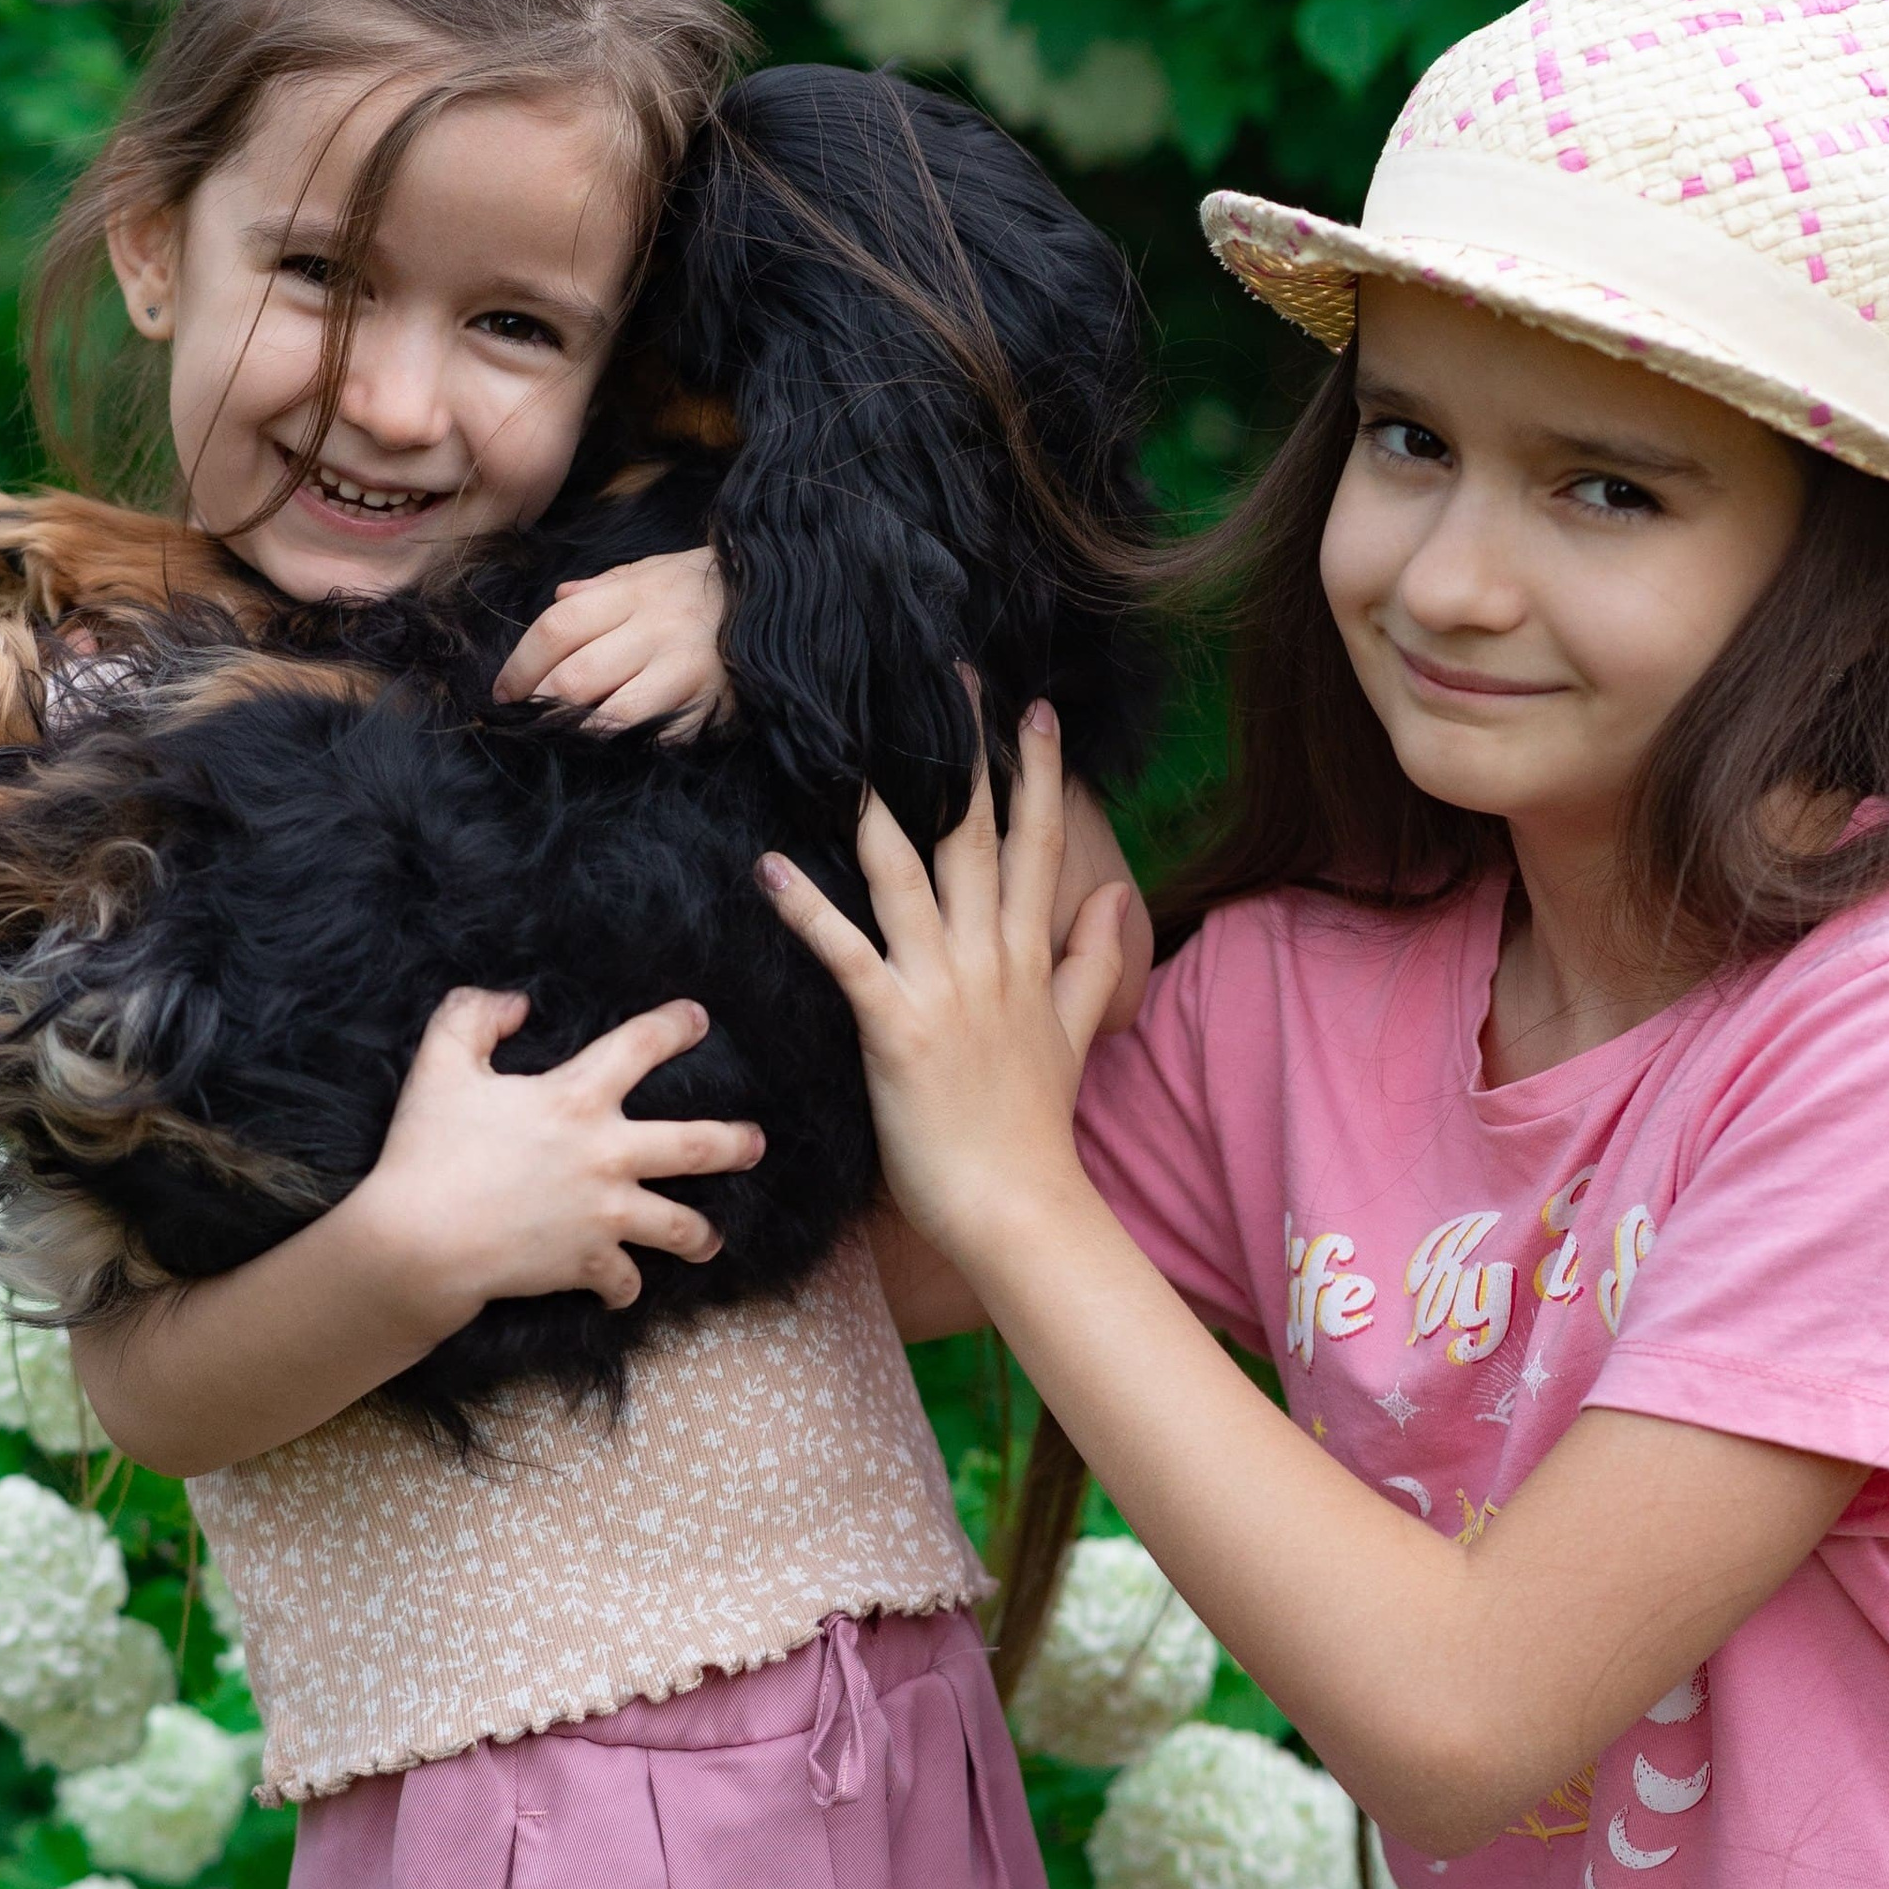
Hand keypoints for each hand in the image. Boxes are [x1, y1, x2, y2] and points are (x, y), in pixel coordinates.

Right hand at [340, 987, 763, 1324]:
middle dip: (735, 1144)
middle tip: (755, 1143)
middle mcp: (608, 1155)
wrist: (420, 1242)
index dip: (675, 1026)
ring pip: (680, 1226)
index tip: (697, 1019)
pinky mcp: (588, 1263)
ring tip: (713, 1238)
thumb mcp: (441, 1064)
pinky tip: (624, 1289)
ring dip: (701, 1234)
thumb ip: (474, 1016)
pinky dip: (625, 1288)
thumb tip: (515, 1003)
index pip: (642, 1046)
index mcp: (578, 1098)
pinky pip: (624, 1282)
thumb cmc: (427, 1150)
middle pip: (697, 1147)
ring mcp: (605, 1214)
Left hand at [492, 545, 731, 738]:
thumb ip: (601, 588)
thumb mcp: (651, 571)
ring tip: (561, 733)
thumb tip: (555, 601)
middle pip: (575, 677)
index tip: (504, 691)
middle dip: (539, 703)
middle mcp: (656, 631)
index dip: (521, 663)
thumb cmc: (702, 588)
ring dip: (576, 731)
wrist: (777, 600)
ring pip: (612, 715)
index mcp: (633, 595)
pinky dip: (629, 746)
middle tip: (524, 717)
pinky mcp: (708, 707)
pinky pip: (657, 736)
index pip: (558, 628)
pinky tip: (615, 744)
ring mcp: (684, 672)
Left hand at [761, 703, 1130, 1269]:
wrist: (1020, 1209)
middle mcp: (989, 957)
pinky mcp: (898, 1028)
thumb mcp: (1074, 1034)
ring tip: (847, 750)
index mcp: (1027, 956)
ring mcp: (945, 989)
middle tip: (945, 680)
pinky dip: (811, 910)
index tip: (1033, 709)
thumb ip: (1093, 961)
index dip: (1037, 773)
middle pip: (975, 836)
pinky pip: (849, 955)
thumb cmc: (1033, 1127)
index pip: (1035, 845)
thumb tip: (1114, 901)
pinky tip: (773, 868)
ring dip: (877, 810)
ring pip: (909, 878)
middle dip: (961, 754)